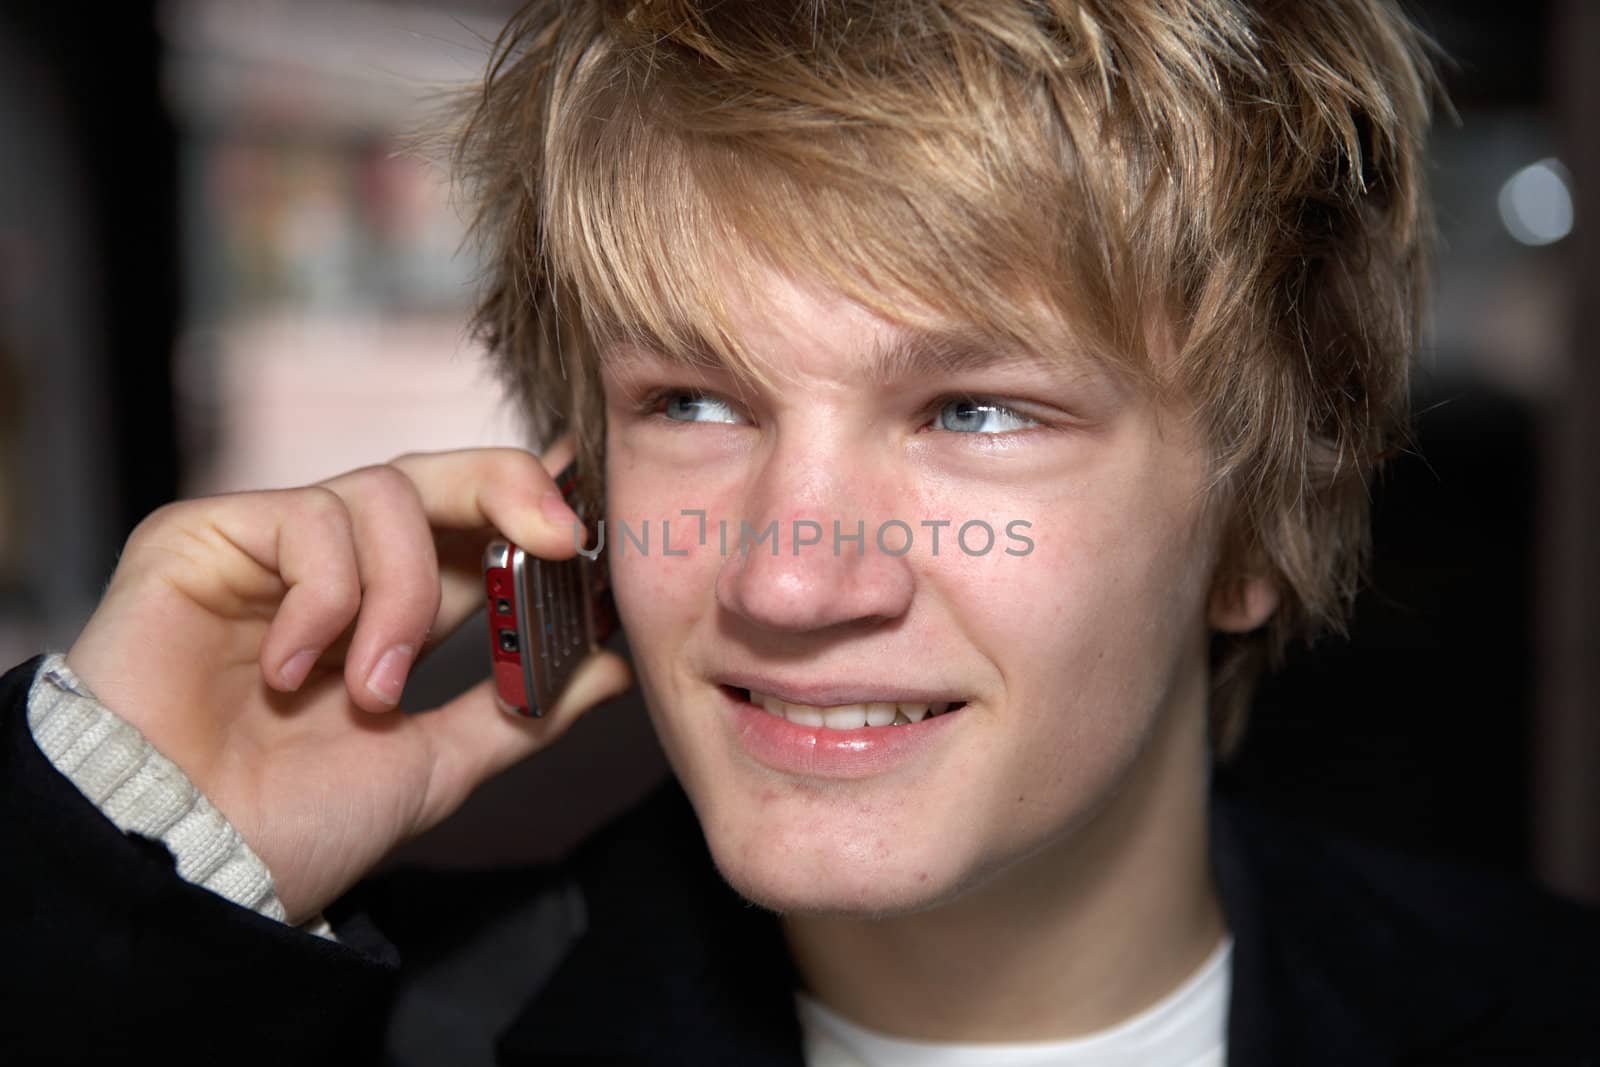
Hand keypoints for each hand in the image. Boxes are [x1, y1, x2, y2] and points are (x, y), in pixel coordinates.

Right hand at [65, 444, 631, 922]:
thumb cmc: (288, 824)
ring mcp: (268, 546)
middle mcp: (333, 566)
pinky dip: (323, 602)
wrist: (185, 867)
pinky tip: (290, 673)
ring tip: (370, 691)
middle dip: (509, 490)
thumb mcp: (435, 763)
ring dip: (400, 599)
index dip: (537, 509)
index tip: (595, 525)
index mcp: (390, 611)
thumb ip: (522, 710)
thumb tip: (615, 666)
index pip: (473, 525)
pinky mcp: (201, 536)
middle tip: (559, 538)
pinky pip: (304, 522)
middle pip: (435, 473)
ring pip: (381, 496)